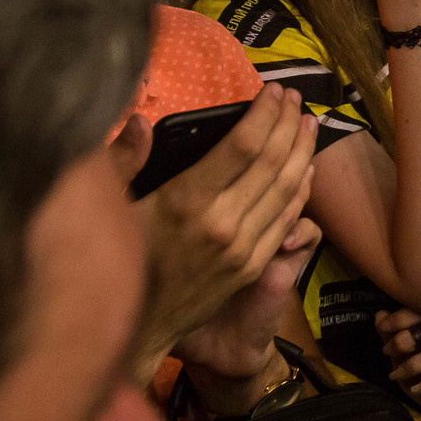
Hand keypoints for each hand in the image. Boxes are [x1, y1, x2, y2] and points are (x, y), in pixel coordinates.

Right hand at [131, 86, 318, 354]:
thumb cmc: (117, 263)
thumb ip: (121, 163)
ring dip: (302, 152)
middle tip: (296, 97)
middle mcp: (222, 223)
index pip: (243, 146)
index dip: (264, 114)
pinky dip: (301, 190)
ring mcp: (242, 248)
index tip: (274, 89)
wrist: (136, 331)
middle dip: (289, 124)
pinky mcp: (252, 267)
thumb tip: (136, 120)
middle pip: (273, 163)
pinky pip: (286, 220)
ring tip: (309, 123)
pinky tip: (306, 169)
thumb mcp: (110, 211)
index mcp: (187, 202)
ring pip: (286, 190)